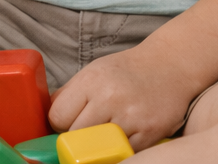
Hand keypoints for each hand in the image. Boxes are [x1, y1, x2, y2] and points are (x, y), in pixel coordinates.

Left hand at [47, 43, 204, 149]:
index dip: (59, 123)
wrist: (170, 66)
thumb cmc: (126, 71)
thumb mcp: (93, 72)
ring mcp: (132, 117)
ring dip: (98, 144)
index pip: (58, 116)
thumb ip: (69, 94)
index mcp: (91, 81)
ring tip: (102, 133)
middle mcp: (110, 98)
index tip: (67, 122)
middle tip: (86, 130)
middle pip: (76, 135)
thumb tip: (48, 118)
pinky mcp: (151, 132)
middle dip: (76, 136)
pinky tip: (122, 136)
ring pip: (99, 146)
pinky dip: (119, 148)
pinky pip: (124, 152)